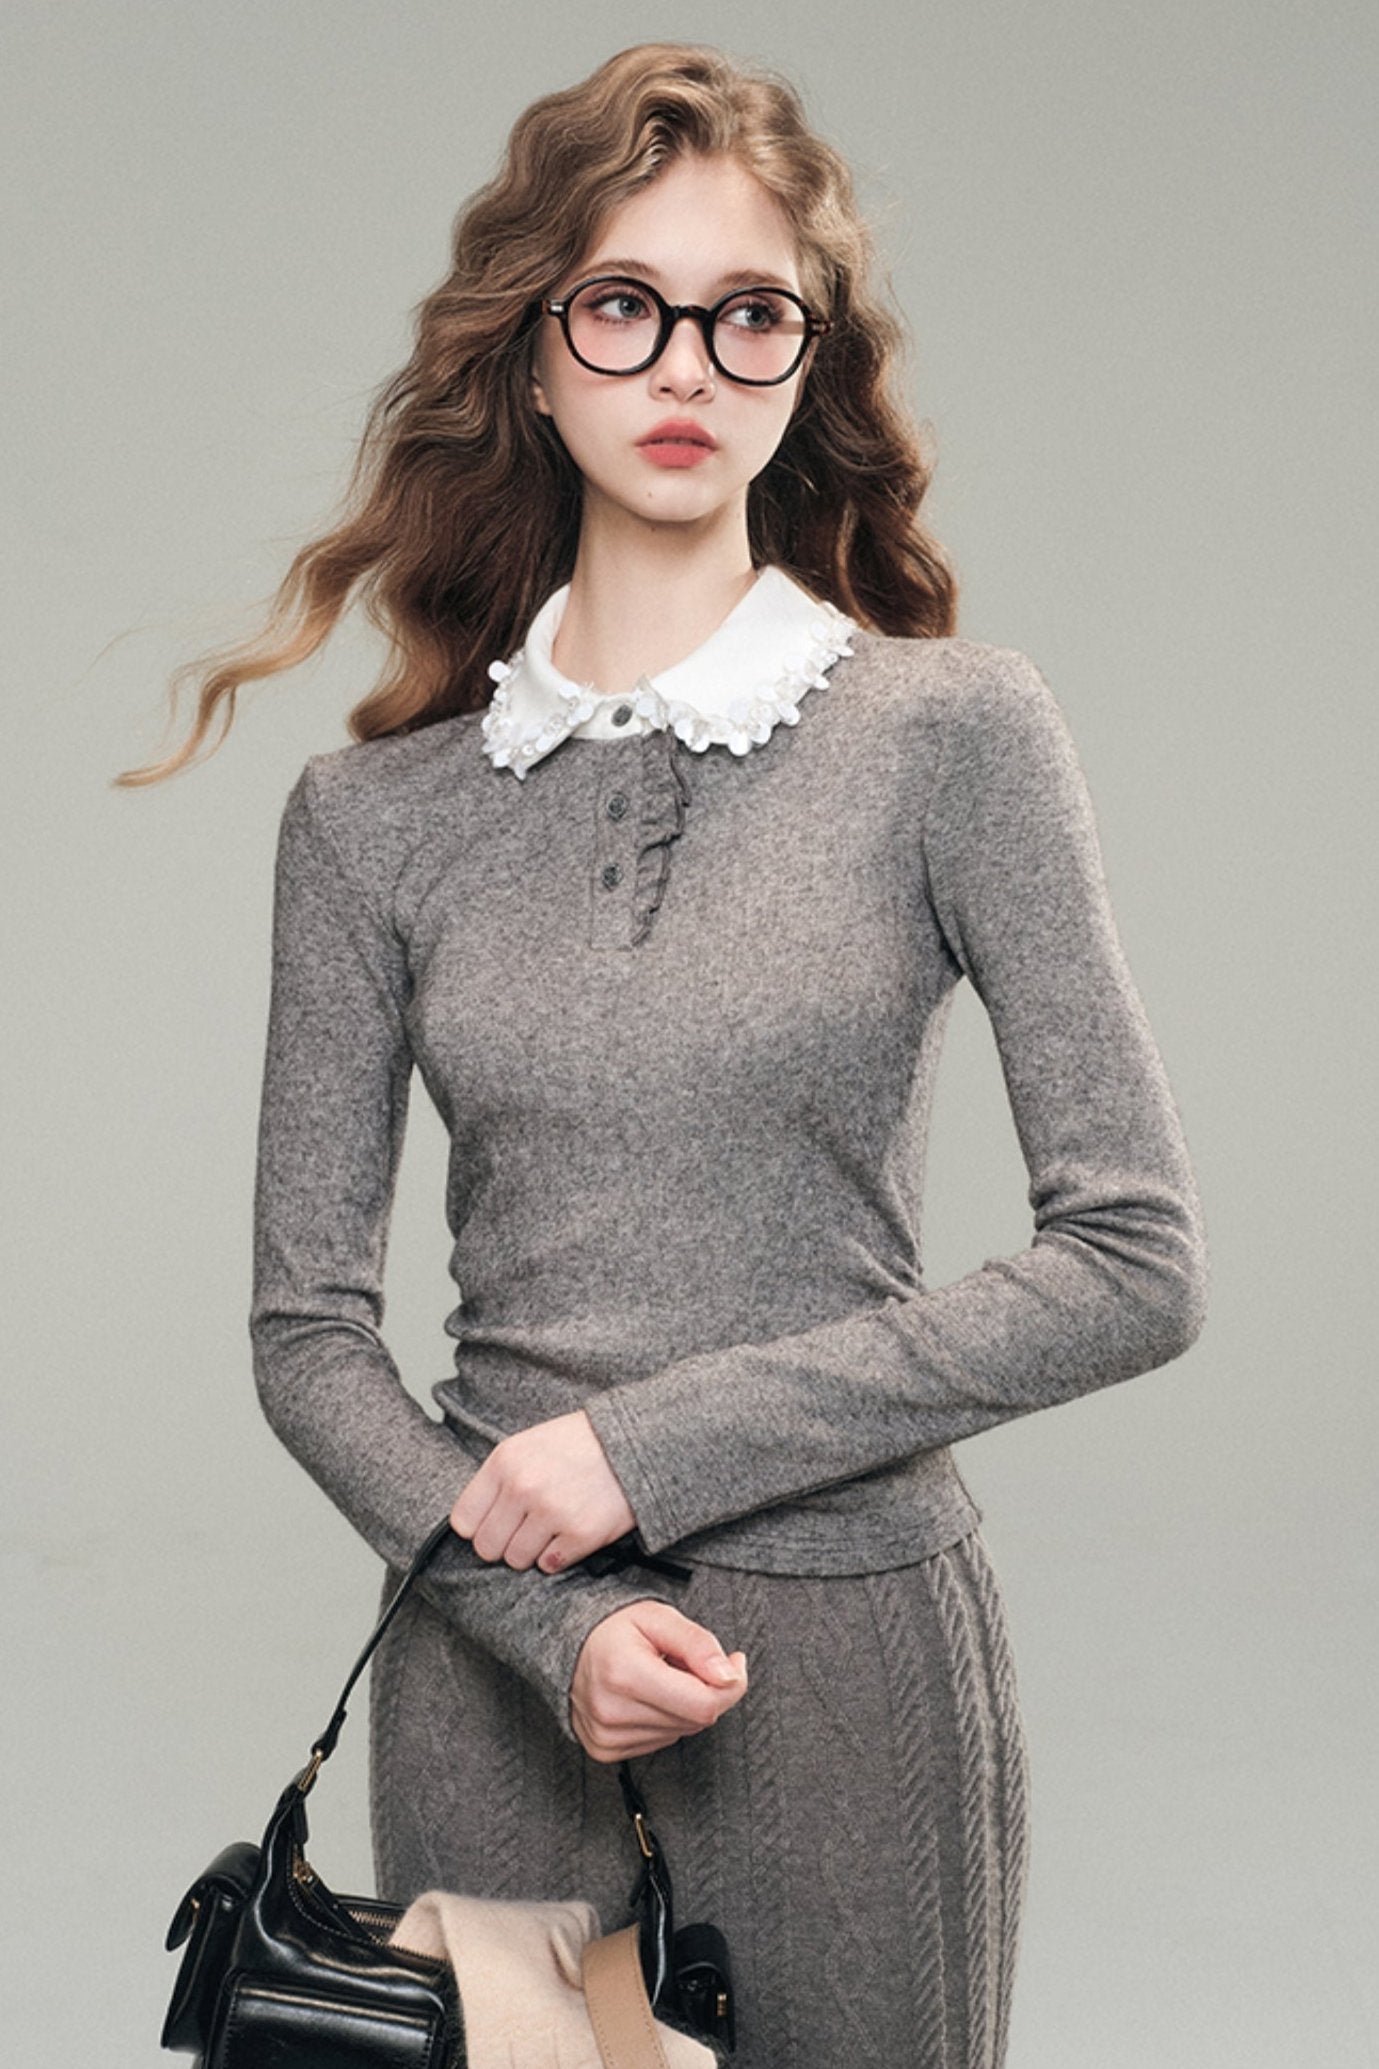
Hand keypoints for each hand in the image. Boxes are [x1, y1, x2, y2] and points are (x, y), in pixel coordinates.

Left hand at [449, 1410, 635, 1573]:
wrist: (636, 1441)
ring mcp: (551, 1512)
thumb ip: (500, 1479)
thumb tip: (474, 1522)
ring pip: (517, 1560)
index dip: (479, 1527)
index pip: (463, 1520)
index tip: (495, 1524)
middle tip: (527, 1529)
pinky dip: (560, 1555)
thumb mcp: (529, 1445)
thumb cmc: (581, 1444)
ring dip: (534, 1550)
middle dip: (505, 1543)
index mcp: (504, 1461)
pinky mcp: (580, 1534)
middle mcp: (523, 1487)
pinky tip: (572, 1530)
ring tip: (553, 1527)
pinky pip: (550, 1565)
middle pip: (487, 1547)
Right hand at [570, 1601, 749, 1760]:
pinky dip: (665, 1719)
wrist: (568, 1644)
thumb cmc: (613, 1628)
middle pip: (695, 1720)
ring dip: (683, 1705)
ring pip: (681, 1732)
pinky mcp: (605, 1750)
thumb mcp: (659, 1618)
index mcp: (625, 1674)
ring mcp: (606, 1736)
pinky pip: (661, 1742)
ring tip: (661, 1676)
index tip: (735, 1664)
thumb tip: (729, 1675)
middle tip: (685, 1662)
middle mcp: (612, 1711)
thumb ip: (698, 1644)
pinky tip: (648, 1696)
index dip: (731, 1686)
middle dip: (704, 1689)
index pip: (703, 1705)